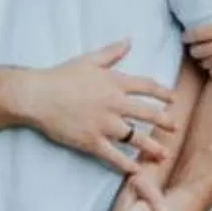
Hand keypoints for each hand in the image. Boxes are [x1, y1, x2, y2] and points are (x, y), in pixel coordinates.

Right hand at [18, 41, 177, 172]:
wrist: (36, 96)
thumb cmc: (60, 76)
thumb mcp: (88, 60)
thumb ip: (112, 52)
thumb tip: (129, 40)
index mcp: (115, 82)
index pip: (147, 86)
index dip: (163, 93)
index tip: (173, 99)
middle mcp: (114, 104)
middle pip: (148, 113)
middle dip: (165, 121)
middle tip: (175, 127)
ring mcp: (104, 124)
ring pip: (135, 138)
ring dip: (152, 146)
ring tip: (163, 154)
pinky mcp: (91, 141)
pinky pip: (114, 156)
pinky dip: (126, 164)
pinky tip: (136, 169)